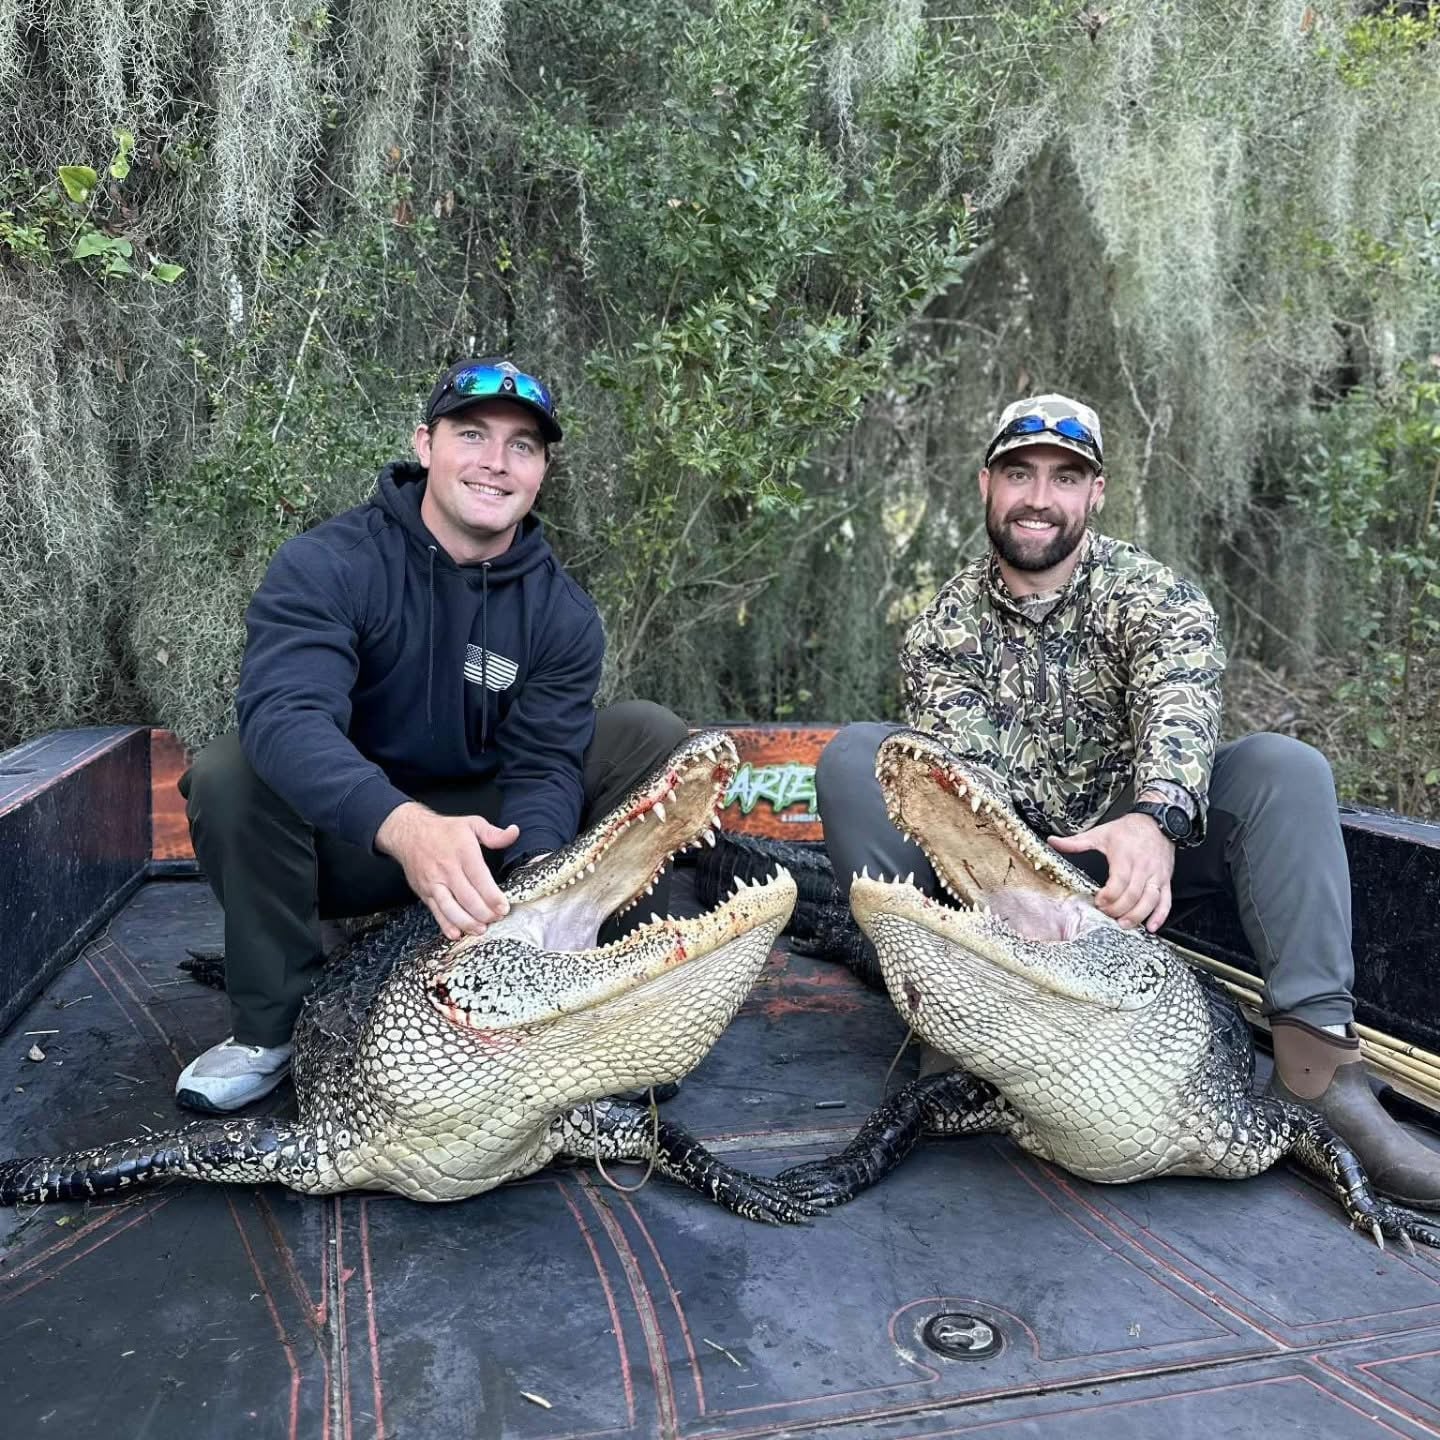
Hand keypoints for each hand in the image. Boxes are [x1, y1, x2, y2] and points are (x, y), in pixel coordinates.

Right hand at [375, 802, 519, 939]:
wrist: (409, 833)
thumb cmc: (444, 830)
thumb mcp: (471, 823)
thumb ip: (493, 833)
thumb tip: (514, 832)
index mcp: (462, 852)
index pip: (479, 878)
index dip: (492, 896)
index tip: (503, 907)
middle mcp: (447, 869)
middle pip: (467, 897)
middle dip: (484, 913)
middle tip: (496, 919)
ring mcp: (434, 882)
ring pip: (450, 908)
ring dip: (467, 922)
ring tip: (481, 930)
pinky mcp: (425, 892)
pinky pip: (436, 912)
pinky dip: (446, 925)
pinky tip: (457, 934)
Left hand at [1048, 813, 1174, 932]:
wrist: (1156, 821)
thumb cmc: (1129, 830)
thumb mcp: (1100, 833)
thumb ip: (1076, 842)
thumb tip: (1053, 842)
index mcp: (1125, 856)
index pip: (1119, 881)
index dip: (1109, 895)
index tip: (1098, 901)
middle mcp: (1143, 867)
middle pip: (1133, 894)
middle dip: (1119, 908)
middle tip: (1107, 914)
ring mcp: (1156, 875)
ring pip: (1150, 900)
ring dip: (1138, 915)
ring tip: (1124, 924)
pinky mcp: (1165, 879)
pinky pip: (1166, 900)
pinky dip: (1160, 915)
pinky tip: (1152, 926)